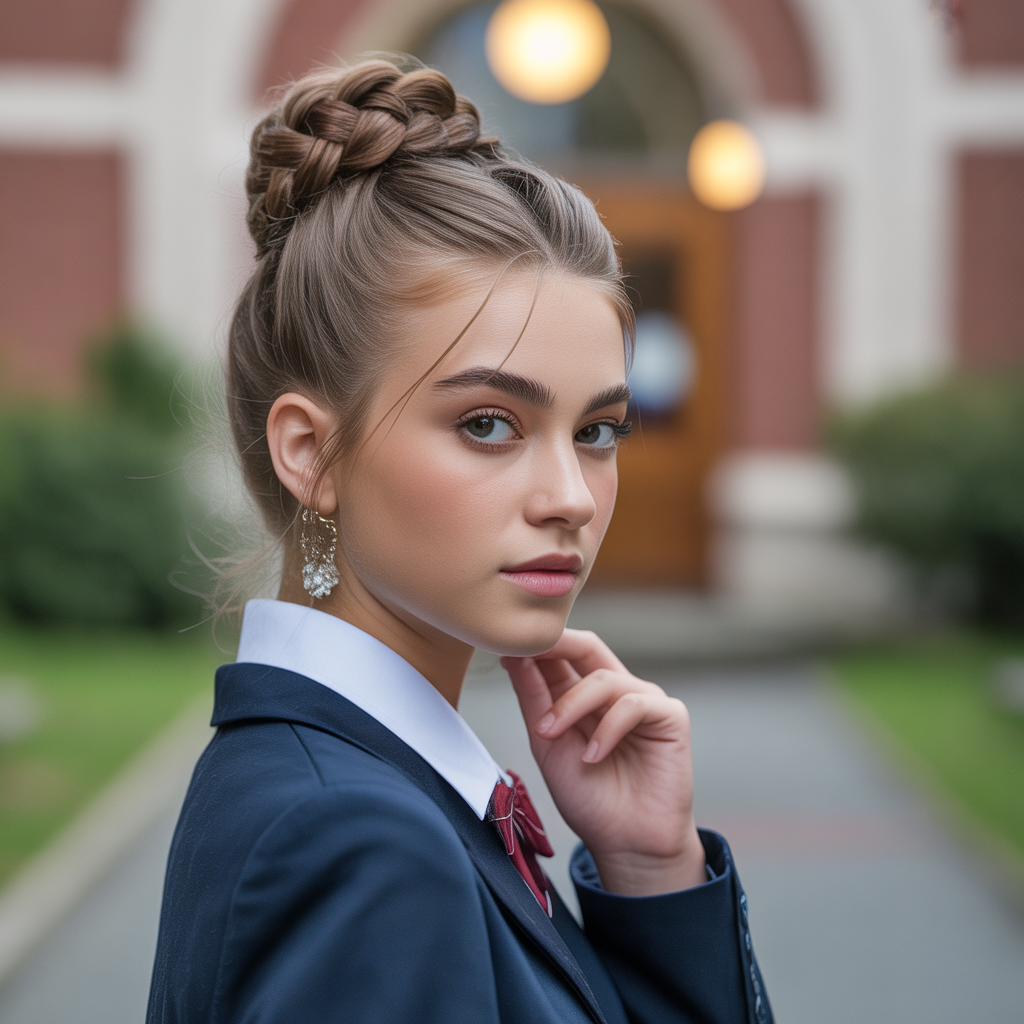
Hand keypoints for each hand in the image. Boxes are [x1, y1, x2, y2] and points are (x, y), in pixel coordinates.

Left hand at [502, 629, 705, 895]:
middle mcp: (616, 691)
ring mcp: (645, 700)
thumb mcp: (547, 743)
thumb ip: (534, 698)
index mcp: (585, 695)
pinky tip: (592, 756)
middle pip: (588, 647)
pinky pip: (634, 704)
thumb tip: (514, 653)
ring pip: (603, 679)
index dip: (537, 645)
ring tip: (550, 735)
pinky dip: (607, 728)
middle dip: (556, 644)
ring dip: (570, 705)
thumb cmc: (588, 798)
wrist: (624, 844)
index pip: (563, 654)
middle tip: (526, 647)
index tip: (503, 643)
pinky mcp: (670, 717)